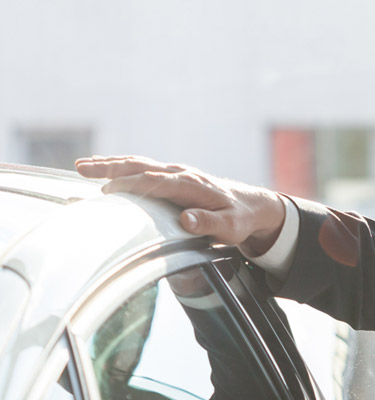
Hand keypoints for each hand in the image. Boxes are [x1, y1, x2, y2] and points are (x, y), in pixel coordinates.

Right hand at [75, 155, 285, 254]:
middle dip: (111, 167)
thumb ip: (209, 224)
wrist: (251, 206)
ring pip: (139, 164)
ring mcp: (176, 174)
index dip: (132, 184)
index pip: (157, 181)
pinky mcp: (173, 178)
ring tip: (83, 165)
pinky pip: (143, 169)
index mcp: (192, 185)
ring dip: (111, 164)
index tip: (109, 190)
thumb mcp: (231, 227)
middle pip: (141, 167)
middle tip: (82, 168)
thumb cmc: (239, 219)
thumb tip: (186, 219)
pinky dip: (121, 167)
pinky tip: (104, 169)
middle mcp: (182, 174)